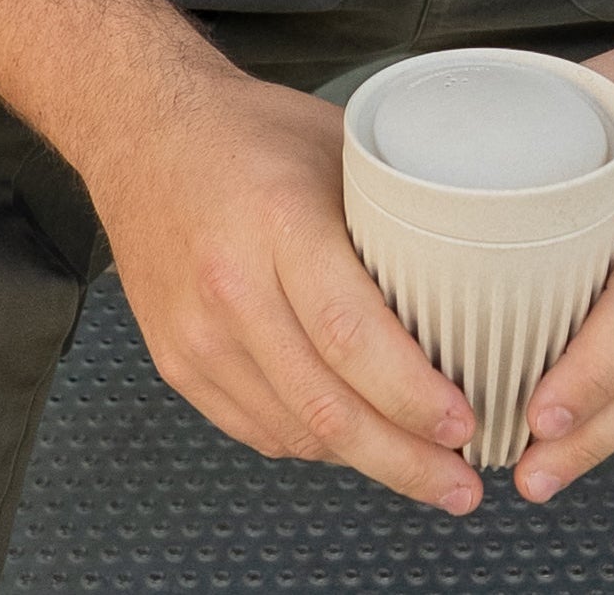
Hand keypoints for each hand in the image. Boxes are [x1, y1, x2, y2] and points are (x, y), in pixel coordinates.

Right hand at [85, 68, 485, 513]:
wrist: (140, 131)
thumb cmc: (246, 130)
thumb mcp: (335, 144)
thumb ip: (392, 209)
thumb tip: (473, 267)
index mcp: (278, 222)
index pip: (350, 334)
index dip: (413, 395)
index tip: (466, 423)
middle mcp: (230, 285)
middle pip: (327, 406)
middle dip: (406, 460)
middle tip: (463, 484)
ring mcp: (197, 334)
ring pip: (296, 431)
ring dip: (366, 462)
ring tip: (427, 470)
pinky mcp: (177, 362)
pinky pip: (259, 429)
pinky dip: (316, 445)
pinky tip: (358, 442)